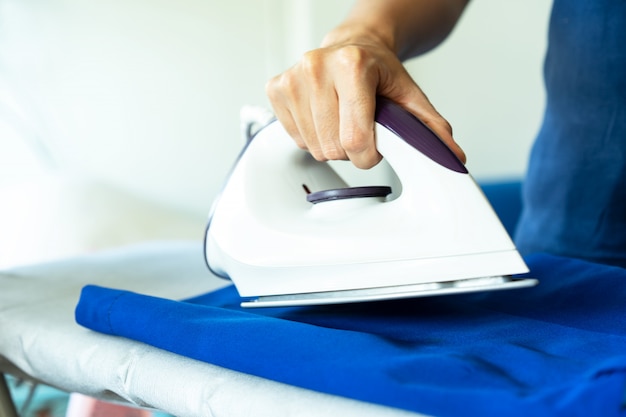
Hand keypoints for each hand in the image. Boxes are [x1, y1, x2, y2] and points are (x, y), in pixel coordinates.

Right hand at [266, 37, 465, 168]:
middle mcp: (317, 67)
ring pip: (314, 147)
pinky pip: (296, 138)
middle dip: (350, 149)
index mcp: (352, 66)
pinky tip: (323, 116)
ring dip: (331, 144)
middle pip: (333, 147)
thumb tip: (453, 157)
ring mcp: (293, 77)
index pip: (355, 139)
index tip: (374, 145)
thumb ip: (431, 128)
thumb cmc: (379, 71)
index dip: (369, 155)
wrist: (353, 45)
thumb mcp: (410, 96)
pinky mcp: (277, 88)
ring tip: (342, 119)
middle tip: (359, 127)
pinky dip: (312, 136)